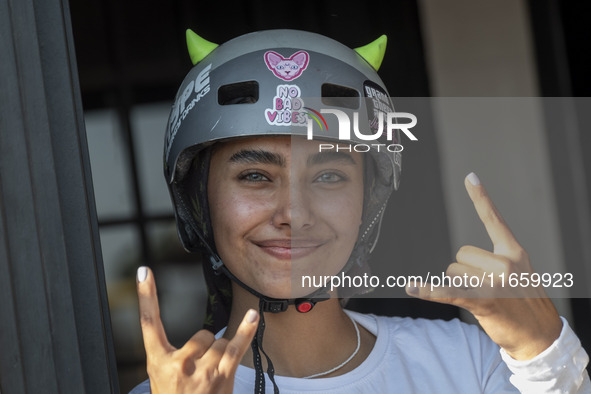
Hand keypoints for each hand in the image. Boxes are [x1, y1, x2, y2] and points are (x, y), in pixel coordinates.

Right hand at [136, 266, 258, 392]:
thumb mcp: (161, 380)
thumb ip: (173, 357)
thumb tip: (200, 336)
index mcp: (158, 362)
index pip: (149, 322)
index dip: (146, 295)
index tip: (144, 272)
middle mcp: (179, 364)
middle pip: (202, 334)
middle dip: (206, 347)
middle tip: (199, 371)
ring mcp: (202, 371)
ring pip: (219, 341)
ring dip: (220, 354)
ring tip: (211, 376)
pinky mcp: (222, 376)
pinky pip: (237, 347)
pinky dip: (246, 330)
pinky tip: (253, 315)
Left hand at [406, 173, 561, 359]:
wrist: (541, 337)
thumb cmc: (526, 304)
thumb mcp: (520, 273)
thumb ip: (498, 259)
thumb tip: (464, 258)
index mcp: (514, 252)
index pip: (494, 220)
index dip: (481, 198)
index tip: (469, 177)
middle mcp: (506, 263)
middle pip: (460, 255)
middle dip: (465, 272)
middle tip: (486, 289)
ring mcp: (496, 282)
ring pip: (453, 273)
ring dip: (460, 287)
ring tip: (483, 299)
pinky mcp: (484, 301)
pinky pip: (449, 292)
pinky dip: (429, 291)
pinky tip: (412, 287)